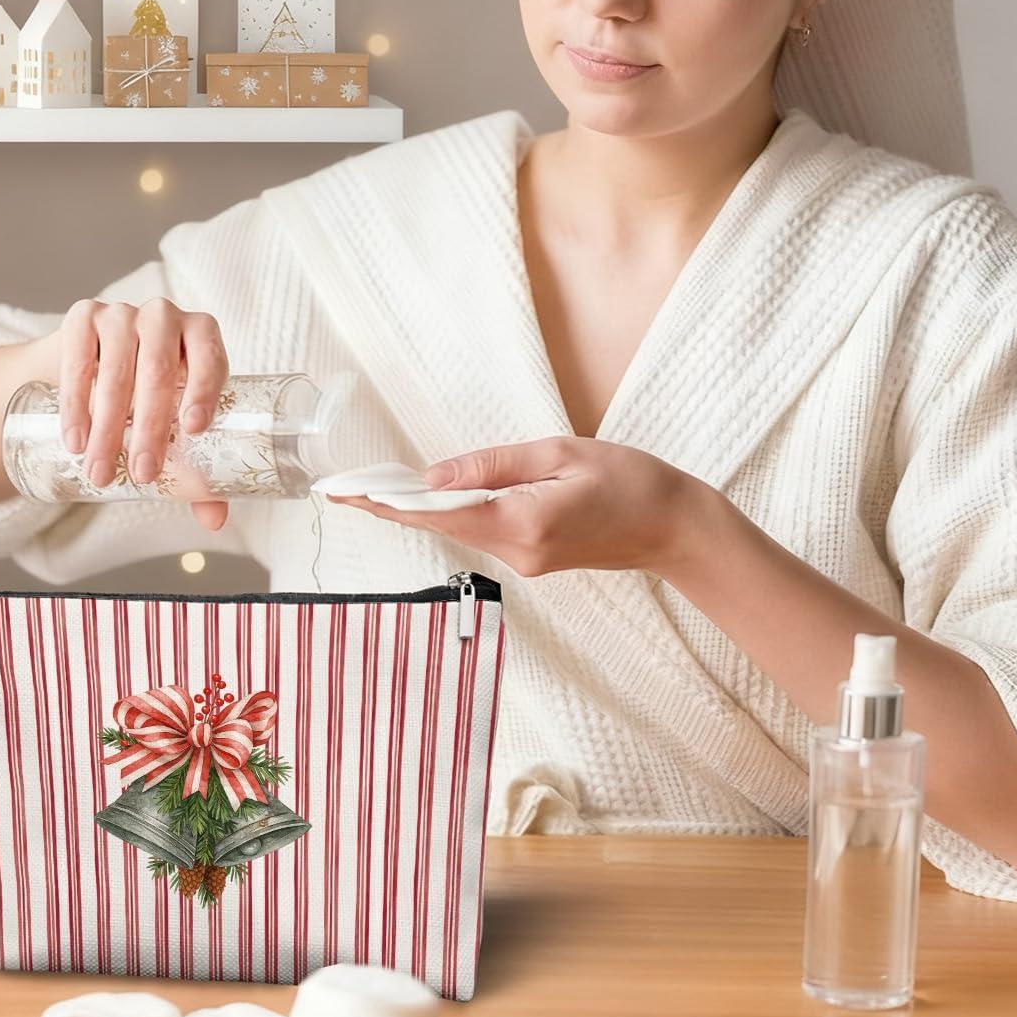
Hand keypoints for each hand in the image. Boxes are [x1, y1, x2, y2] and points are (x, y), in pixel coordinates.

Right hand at [44, 297, 231, 532]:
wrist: (87, 367)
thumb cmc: (147, 398)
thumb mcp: (172, 424)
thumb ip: (198, 467)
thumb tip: (215, 521)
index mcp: (202, 336)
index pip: (210, 357)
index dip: (204, 390)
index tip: (192, 429)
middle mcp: (165, 316)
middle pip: (159, 371)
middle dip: (149, 428)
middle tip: (141, 474)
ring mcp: (122, 312)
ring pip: (117, 370)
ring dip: (107, 426)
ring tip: (101, 471)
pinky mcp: (83, 316)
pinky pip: (78, 360)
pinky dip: (76, 403)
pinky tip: (75, 438)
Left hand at [323, 435, 704, 577]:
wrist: (673, 528)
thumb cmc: (628, 480)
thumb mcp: (559, 453)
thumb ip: (492, 465)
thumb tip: (433, 473)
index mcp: (523, 522)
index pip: (438, 513)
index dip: (388, 503)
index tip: (347, 496)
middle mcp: (518, 551)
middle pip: (441, 526)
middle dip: (392, 508)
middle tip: (342, 492)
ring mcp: (525, 562)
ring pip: (460, 531)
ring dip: (420, 511)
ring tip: (375, 491)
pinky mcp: (533, 559)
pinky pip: (482, 533)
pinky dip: (453, 515)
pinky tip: (433, 499)